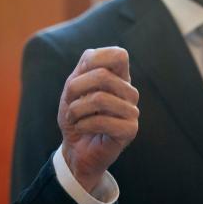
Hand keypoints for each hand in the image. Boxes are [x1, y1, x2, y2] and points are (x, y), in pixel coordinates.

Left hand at [58, 47, 138, 192]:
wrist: (76, 148)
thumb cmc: (76, 116)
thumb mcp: (73, 89)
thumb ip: (83, 70)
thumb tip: (92, 58)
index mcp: (118, 77)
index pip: (118, 55)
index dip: (95, 60)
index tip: (79, 77)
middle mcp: (129, 92)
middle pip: (103, 75)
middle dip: (75, 88)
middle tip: (70, 103)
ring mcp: (132, 110)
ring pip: (100, 98)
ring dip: (76, 110)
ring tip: (74, 118)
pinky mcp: (130, 130)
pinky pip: (102, 121)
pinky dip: (83, 125)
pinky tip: (82, 129)